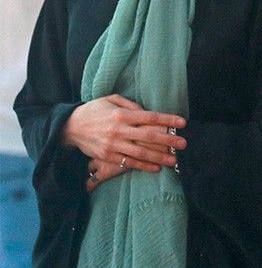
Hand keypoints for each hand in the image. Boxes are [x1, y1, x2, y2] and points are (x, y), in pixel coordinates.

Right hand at [64, 95, 185, 187]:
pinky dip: (144, 166)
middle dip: (169, 140)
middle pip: (149, 136)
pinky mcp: (108, 156)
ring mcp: (113, 145)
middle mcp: (119, 130)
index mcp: (121, 115)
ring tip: (175, 160)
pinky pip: (129, 162)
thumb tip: (148, 112)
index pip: (150, 117)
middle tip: (184, 144)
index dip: (167, 120)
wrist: (70, 127)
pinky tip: (157, 168)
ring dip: (160, 157)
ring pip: (141, 152)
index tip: (182, 123)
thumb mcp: (111, 99)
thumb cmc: (94, 110)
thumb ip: (131, 105)